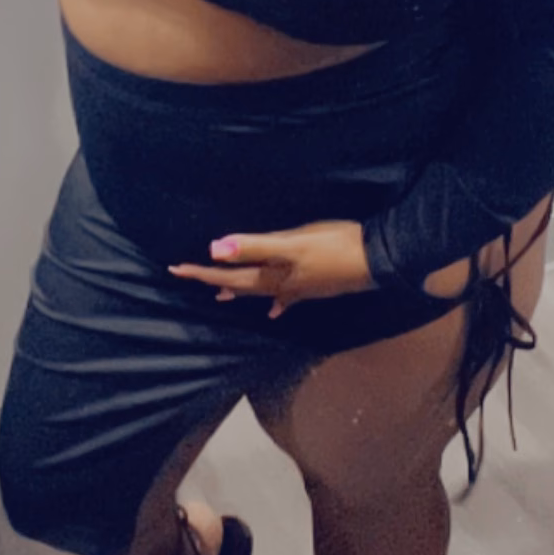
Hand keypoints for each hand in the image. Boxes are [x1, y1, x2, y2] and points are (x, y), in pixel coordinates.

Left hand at [170, 219, 375, 319]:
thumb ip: (254, 246)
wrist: (377, 260)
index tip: (176, 270)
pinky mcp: (314, 286)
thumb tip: (214, 249)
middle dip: (214, 280)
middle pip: (240, 285)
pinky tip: (275, 310)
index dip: (202, 272)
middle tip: (189, 277)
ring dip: (240, 291)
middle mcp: (281, 286)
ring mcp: (299, 288)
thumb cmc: (333, 246)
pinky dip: (277, 303)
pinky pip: (288, 298)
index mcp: (271, 275)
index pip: (228, 274)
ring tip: (222, 296)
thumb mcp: (292, 244)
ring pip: (261, 293)